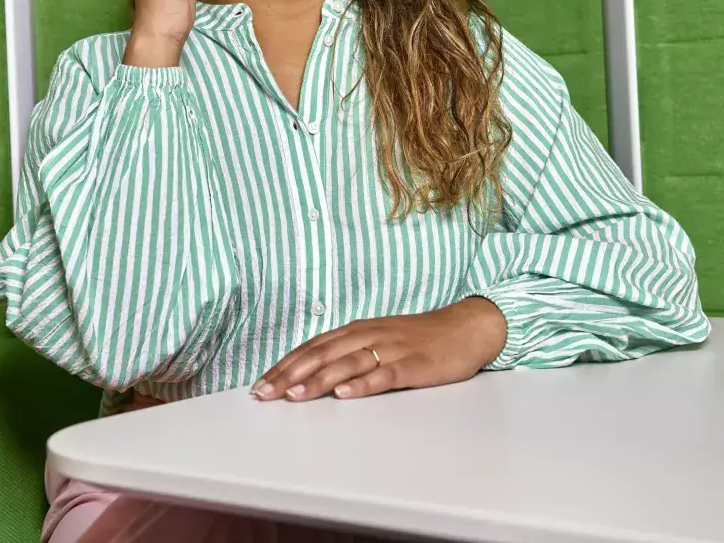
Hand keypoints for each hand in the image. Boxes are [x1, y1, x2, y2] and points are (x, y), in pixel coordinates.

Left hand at [251, 297, 507, 401]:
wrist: (463, 328)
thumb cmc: (415, 338)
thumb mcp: (374, 340)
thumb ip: (345, 354)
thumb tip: (308, 374)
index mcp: (355, 331)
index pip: (311, 348)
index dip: (283, 365)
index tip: (259, 383)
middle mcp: (367, 336)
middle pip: (322, 354)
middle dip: (289, 374)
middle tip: (264, 393)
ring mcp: (390, 349)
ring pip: (348, 364)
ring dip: (319, 379)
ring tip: (295, 395)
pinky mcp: (414, 364)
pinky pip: (386, 374)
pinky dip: (364, 383)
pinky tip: (347, 394)